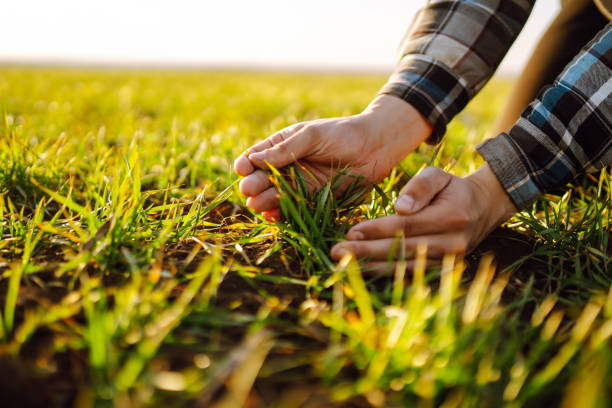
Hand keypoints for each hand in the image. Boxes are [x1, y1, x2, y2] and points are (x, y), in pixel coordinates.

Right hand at [233, 95, 431, 217]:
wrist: (375, 147)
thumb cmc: (342, 133)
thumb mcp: (311, 136)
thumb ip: (285, 148)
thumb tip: (254, 159)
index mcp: (281, 145)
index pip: (255, 157)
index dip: (246, 164)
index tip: (243, 168)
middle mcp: (286, 166)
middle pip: (260, 179)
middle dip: (252, 185)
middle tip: (250, 189)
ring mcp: (299, 184)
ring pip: (273, 196)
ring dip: (264, 201)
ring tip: (258, 204)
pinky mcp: (312, 199)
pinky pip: (292, 209)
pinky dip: (281, 214)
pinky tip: (273, 216)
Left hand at [330, 164, 517, 272]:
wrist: (483, 209)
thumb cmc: (453, 189)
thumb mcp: (438, 176)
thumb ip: (420, 187)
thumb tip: (401, 208)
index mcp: (451, 216)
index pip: (406, 226)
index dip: (377, 230)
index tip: (350, 232)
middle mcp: (452, 243)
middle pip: (401, 250)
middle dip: (365, 253)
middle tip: (336, 252)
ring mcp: (448, 261)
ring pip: (404, 267)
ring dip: (371, 267)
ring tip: (342, 265)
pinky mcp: (442, 271)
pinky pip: (410, 274)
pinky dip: (385, 274)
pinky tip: (362, 271)